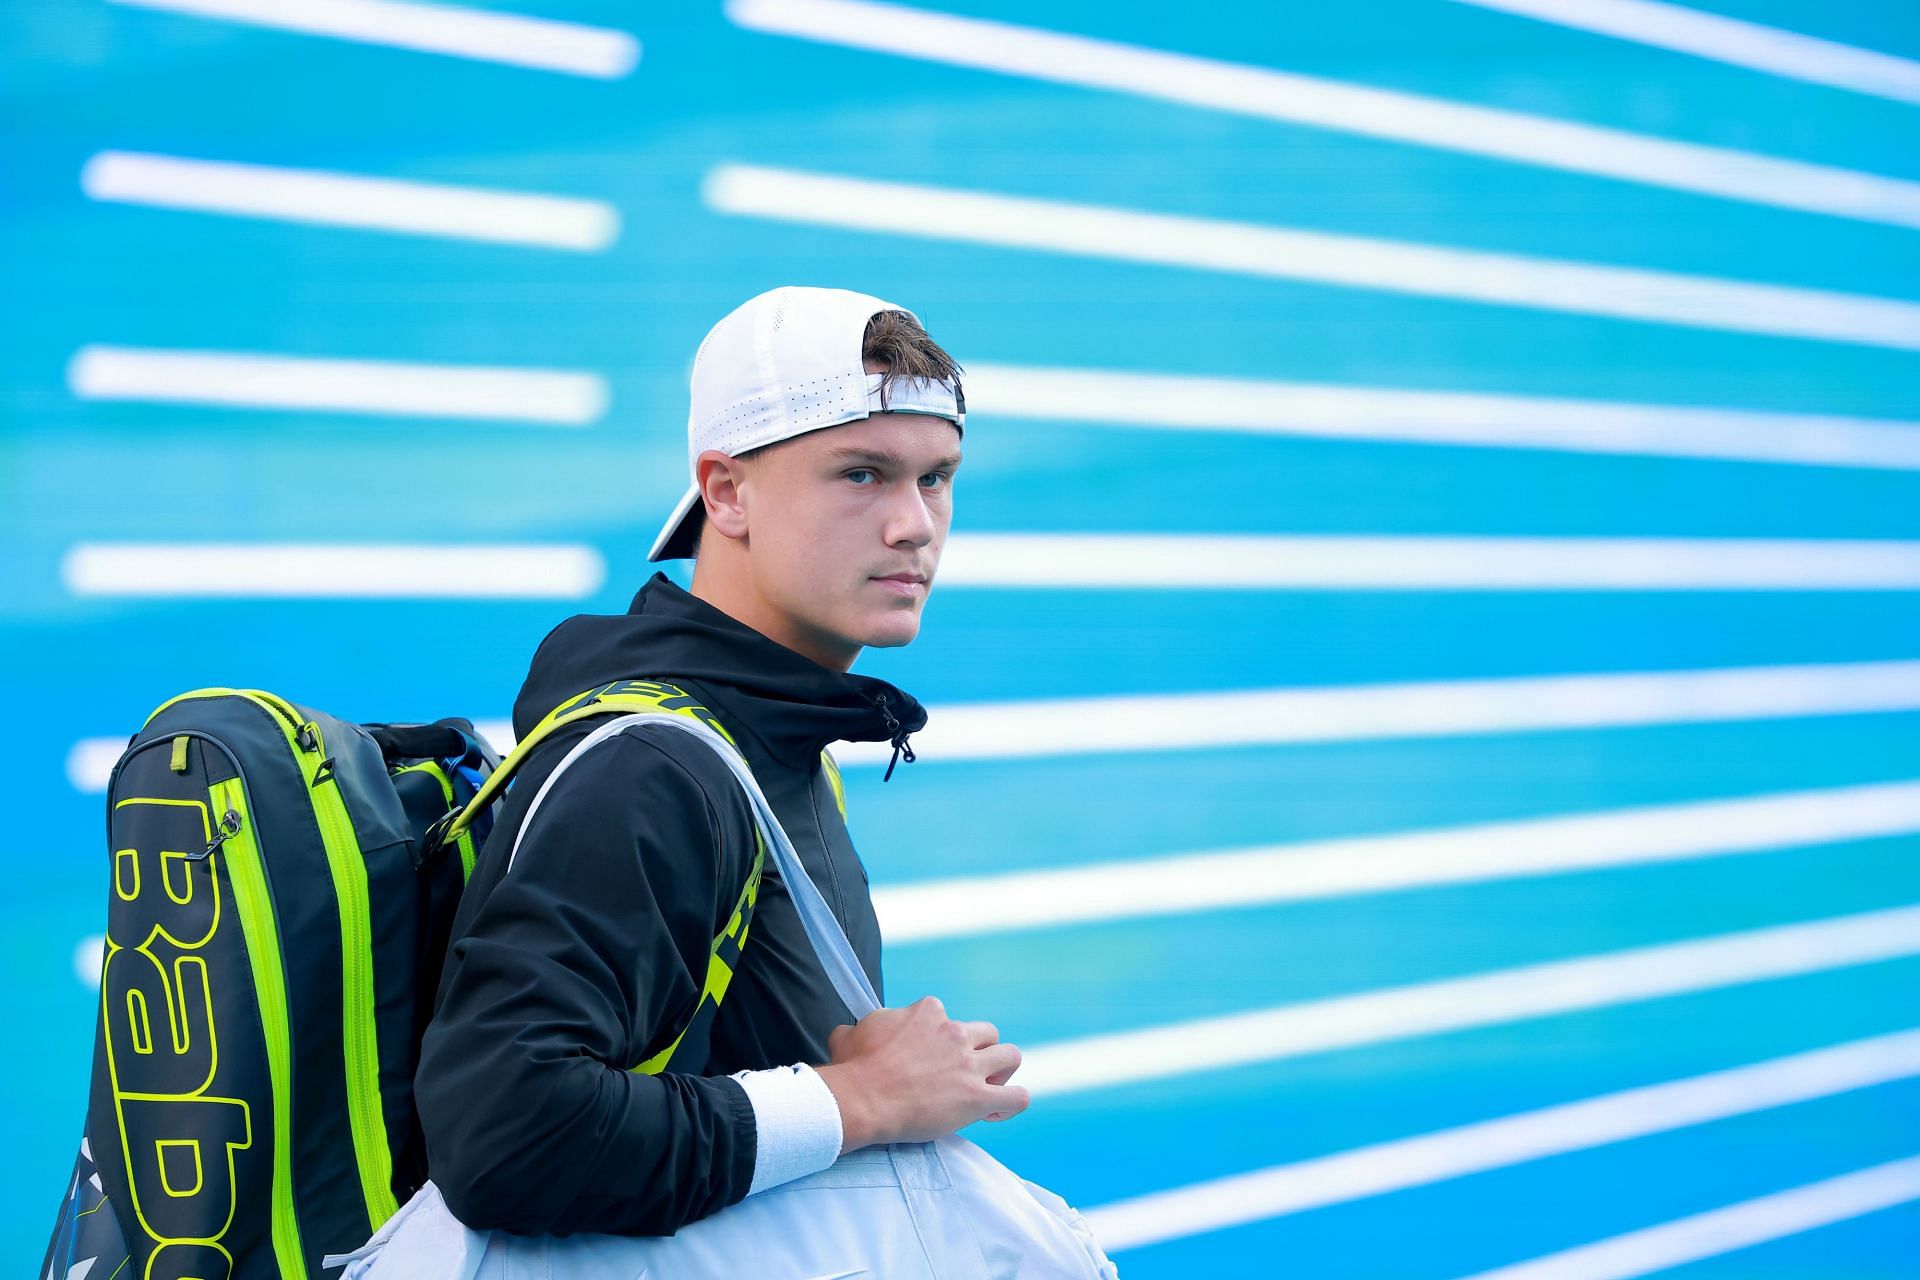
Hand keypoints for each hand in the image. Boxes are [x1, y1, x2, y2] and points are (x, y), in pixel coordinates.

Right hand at [814, 996, 1029, 1152]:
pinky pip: (1016, 1097)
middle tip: (963, 1073)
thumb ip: (862, 1027)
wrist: (860, 1099)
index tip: (928, 1060)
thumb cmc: (852, 1068)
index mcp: (929, 1012)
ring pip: (1010, 1056)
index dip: (941, 1040)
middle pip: (987, 1033)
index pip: (947, 1018)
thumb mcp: (850, 1033)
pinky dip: (1011, 1103)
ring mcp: (969, 1065)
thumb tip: (853, 1031)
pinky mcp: (977, 1097)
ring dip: (1002, 1071)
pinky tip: (994, 1111)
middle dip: (980, 1051)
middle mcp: (954, 1032)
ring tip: (987, 1088)